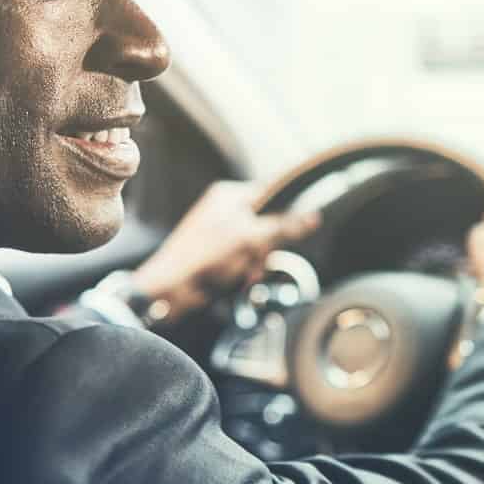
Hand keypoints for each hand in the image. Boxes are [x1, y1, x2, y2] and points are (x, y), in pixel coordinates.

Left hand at [130, 181, 319, 321]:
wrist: (170, 291)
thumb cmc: (204, 260)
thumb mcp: (252, 240)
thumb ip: (284, 226)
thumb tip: (313, 216)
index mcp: (230, 195)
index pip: (273, 193)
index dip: (286, 213)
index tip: (296, 229)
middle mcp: (224, 209)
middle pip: (268, 223)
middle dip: (267, 246)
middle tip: (255, 258)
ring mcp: (220, 232)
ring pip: (258, 244)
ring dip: (256, 263)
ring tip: (243, 273)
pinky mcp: (216, 253)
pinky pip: (244, 258)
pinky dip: (245, 271)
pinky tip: (237, 280)